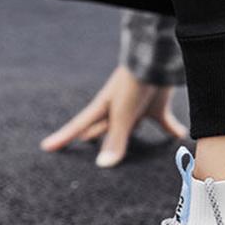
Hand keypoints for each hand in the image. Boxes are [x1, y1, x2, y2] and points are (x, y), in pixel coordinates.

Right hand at [40, 66, 187, 166]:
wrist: (158, 59)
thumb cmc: (135, 83)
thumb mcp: (123, 113)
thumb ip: (116, 138)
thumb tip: (102, 165)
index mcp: (103, 109)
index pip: (78, 126)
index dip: (63, 138)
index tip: (46, 147)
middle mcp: (117, 109)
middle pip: (103, 129)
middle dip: (94, 139)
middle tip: (85, 151)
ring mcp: (137, 107)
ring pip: (131, 128)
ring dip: (131, 139)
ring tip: (128, 155)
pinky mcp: (156, 105)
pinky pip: (163, 121)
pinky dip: (170, 129)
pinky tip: (179, 135)